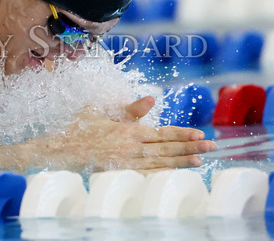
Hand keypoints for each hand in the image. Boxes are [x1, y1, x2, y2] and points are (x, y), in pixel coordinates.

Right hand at [28, 96, 216, 172]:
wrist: (61, 151)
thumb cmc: (79, 130)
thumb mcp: (101, 112)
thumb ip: (129, 108)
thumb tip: (150, 98)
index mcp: (128, 130)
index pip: (162, 133)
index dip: (183, 134)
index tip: (200, 134)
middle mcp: (132, 147)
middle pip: (167, 148)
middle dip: (191, 147)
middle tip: (212, 147)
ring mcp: (128, 162)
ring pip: (161, 162)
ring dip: (182, 162)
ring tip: (200, 161)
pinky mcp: (121, 173)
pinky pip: (147, 175)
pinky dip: (163, 174)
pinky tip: (175, 174)